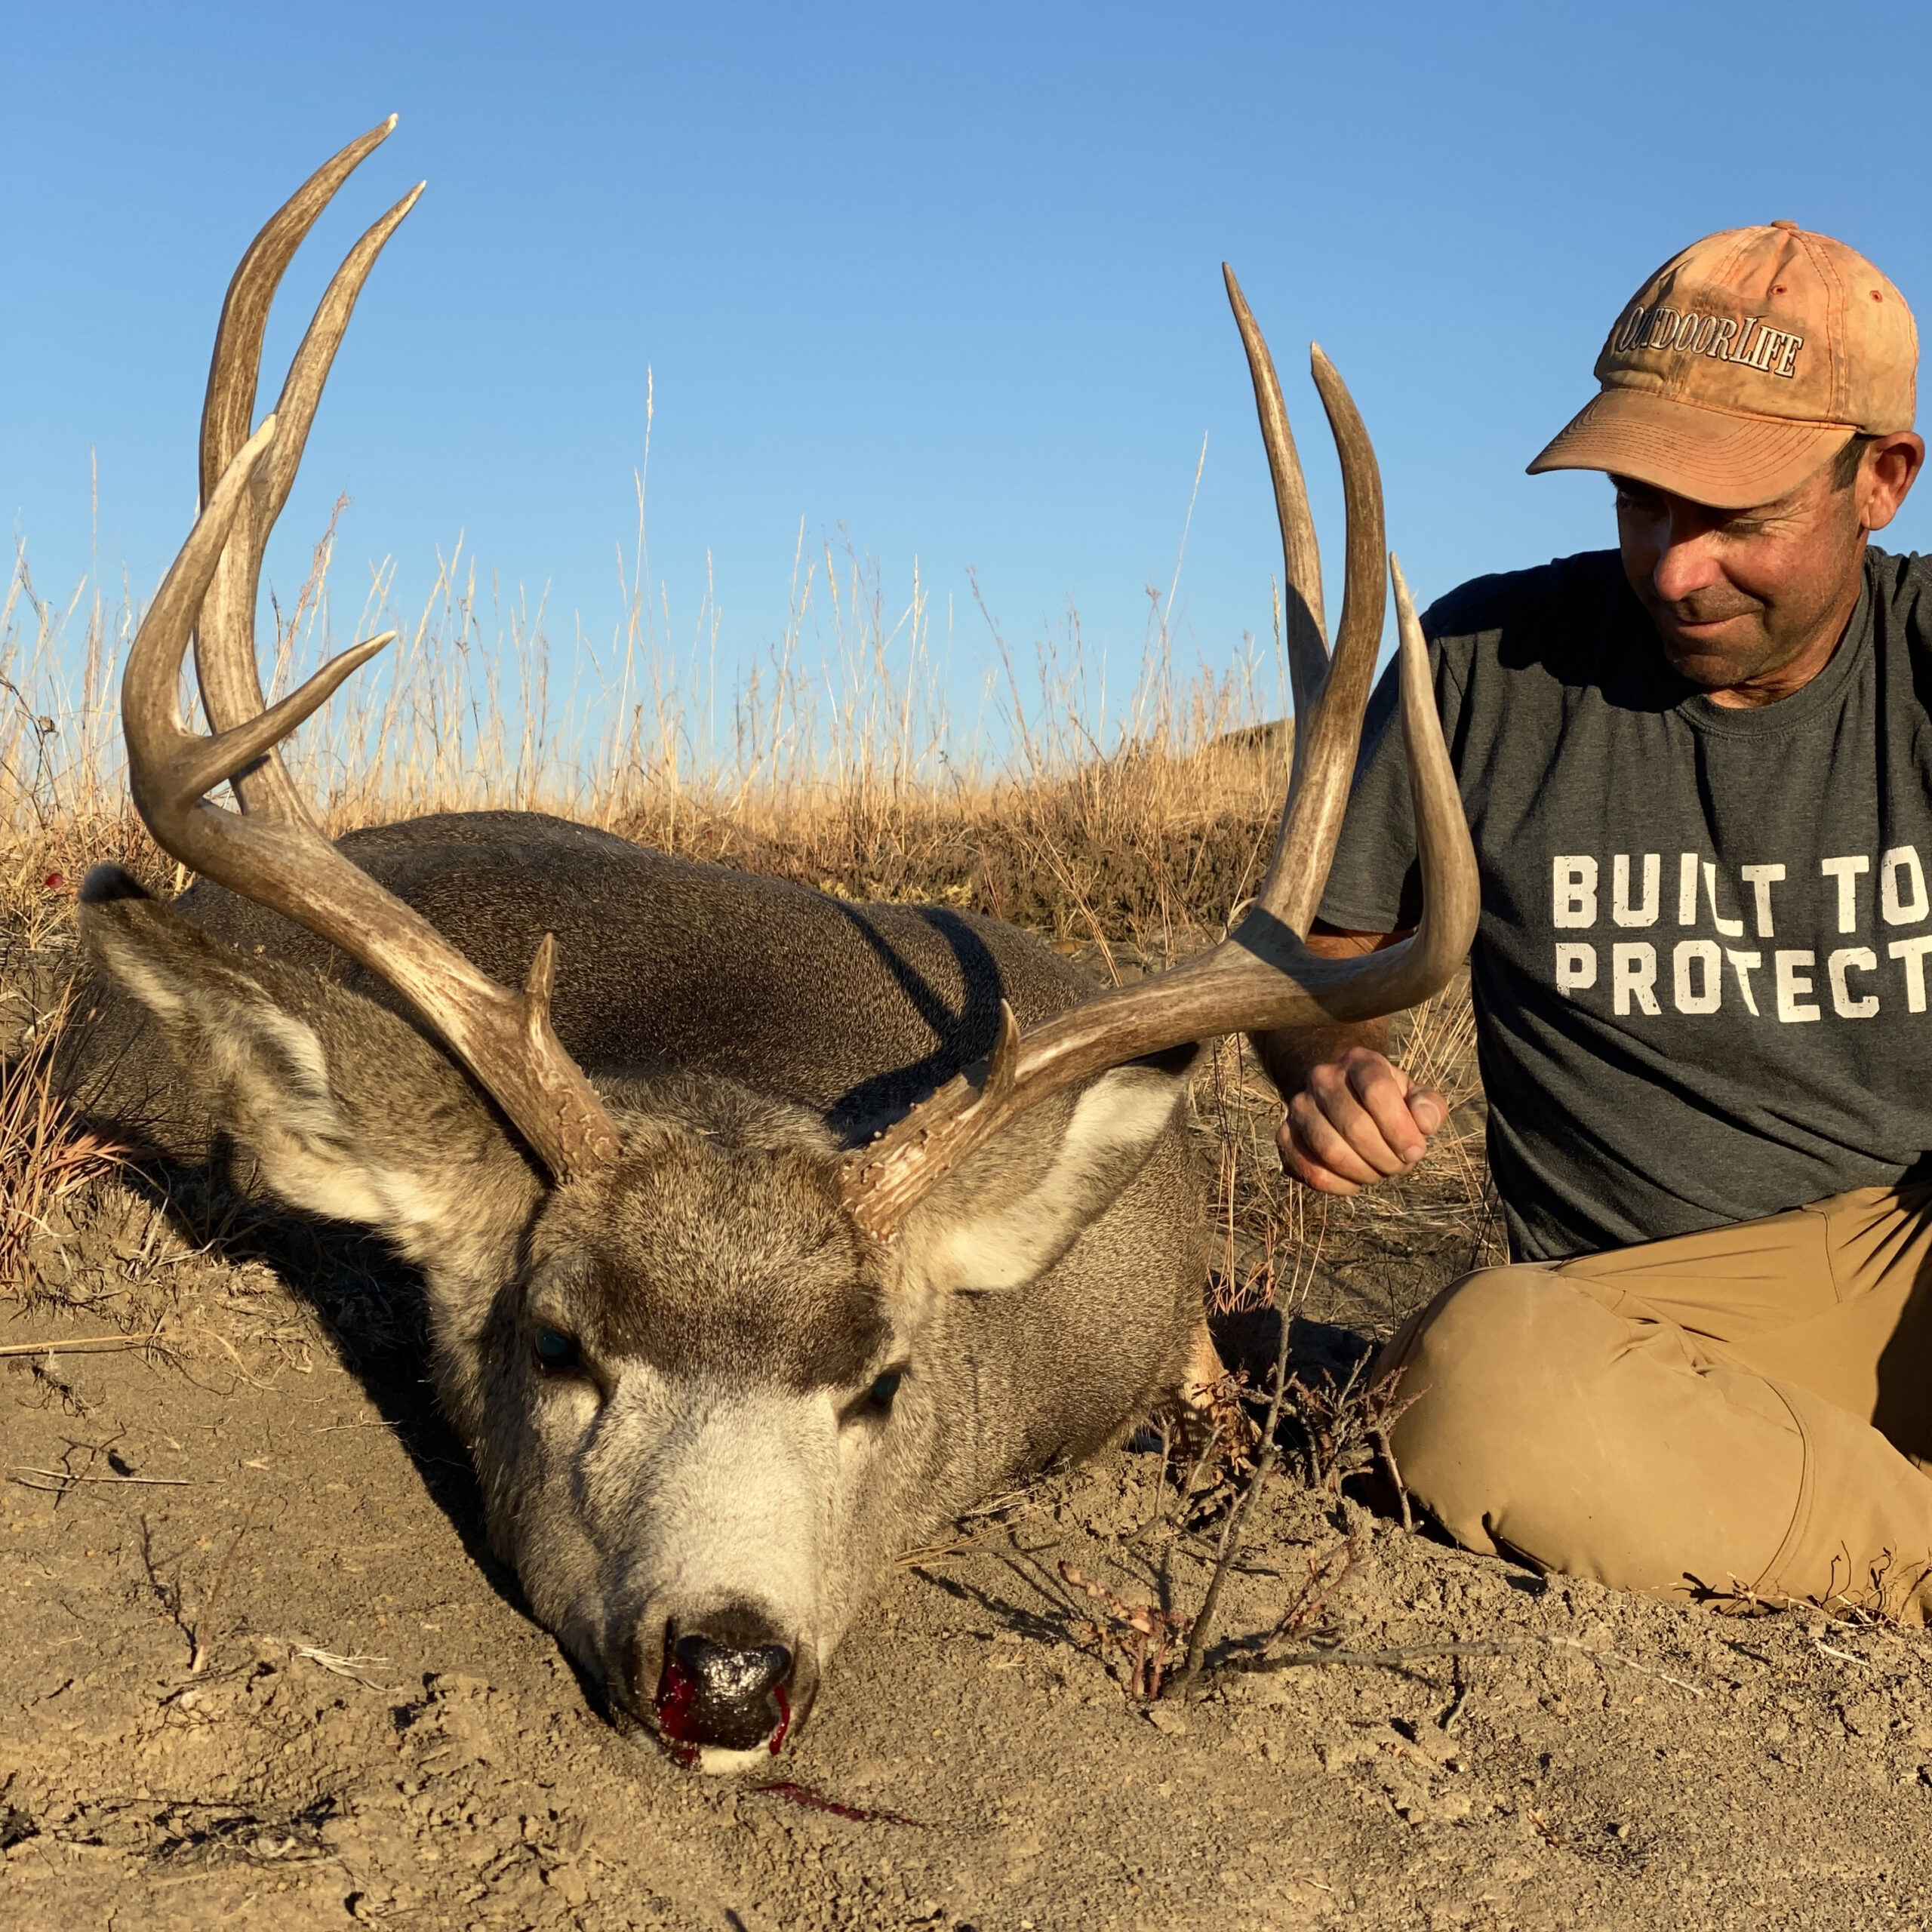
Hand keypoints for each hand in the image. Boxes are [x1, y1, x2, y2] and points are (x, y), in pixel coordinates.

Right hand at [1277, 1045, 1445, 1195]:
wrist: (1347, 1102)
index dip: (1400, 1129)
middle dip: (1386, 1157)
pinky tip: (1356, 1182)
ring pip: (1330, 1150)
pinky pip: (1310, 1170)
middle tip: (1400, 1166)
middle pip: (1354, 1125)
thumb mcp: (1415, 1097)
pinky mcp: (1285, 1135)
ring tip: (1379, 1172)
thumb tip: (1424, 1122)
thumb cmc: (1389, 1104)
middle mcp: (1322, 1077)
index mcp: (1359, 1061)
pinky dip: (1339, 1185)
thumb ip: (1430, 1106)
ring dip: (1364, 1172)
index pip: (1376, 1090)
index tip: (1417, 1151)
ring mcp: (1299, 1106)